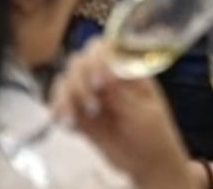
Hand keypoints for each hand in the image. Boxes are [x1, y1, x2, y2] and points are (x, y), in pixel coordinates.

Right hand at [49, 41, 194, 188]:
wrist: (147, 165)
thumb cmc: (154, 134)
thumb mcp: (143, 114)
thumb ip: (122, 96)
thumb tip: (104, 75)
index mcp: (126, 69)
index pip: (105, 47)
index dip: (98, 58)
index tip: (102, 80)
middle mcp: (105, 76)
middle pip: (80, 61)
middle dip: (80, 79)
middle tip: (92, 104)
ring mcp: (91, 94)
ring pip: (66, 80)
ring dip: (66, 96)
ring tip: (76, 118)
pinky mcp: (79, 114)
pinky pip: (60, 102)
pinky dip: (58, 108)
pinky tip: (63, 120)